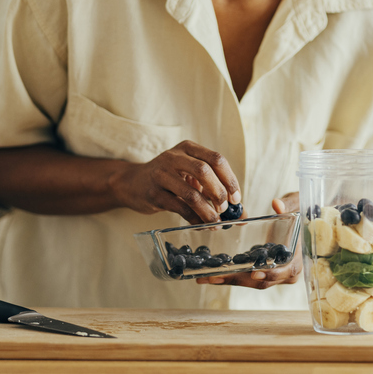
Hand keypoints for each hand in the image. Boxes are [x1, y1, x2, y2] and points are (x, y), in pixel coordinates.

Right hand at [112, 141, 240, 224]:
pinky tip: (200, 225)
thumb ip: (213, 189)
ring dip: (207, 211)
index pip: (216, 159)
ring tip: (215, 222)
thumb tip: (241, 212)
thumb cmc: (168, 179)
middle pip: (204, 171)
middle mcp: (174, 157)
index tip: (236, 199)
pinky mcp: (153, 193)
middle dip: (219, 193)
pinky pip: (179, 208)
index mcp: (188, 148)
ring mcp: (161, 174)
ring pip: (191, 193)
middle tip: (225, 210)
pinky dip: (194, 219)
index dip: (230, 179)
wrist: (132, 183)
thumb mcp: (189, 176)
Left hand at [197, 194, 301, 288]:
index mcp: (297, 258)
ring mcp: (273, 274)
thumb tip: (277, 205)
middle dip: (235, 280)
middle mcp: (285, 272)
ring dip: (227, 279)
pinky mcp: (262, 271)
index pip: (284, 271)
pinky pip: (246, 276)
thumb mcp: (299, 205)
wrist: (306, 225)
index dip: (270, 274)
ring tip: (203, 276)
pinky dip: (229, 274)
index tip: (254, 274)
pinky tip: (210, 271)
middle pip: (261, 281)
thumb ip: (290, 204)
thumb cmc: (304, 215)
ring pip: (250, 281)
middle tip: (211, 276)